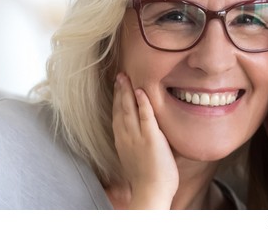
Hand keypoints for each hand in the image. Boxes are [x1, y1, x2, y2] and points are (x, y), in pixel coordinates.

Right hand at [112, 73, 177, 208]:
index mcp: (122, 142)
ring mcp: (137, 137)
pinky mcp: (151, 139)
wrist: (151, 192)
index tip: (117, 88)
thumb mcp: (137, 160)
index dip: (117, 101)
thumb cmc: (148, 181)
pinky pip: (146, 117)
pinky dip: (142, 103)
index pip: (117, 116)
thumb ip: (139, 147)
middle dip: (119, 91)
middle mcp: (126, 137)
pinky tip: (140, 91)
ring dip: (127, 91)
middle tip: (119, 75)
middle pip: (120, 109)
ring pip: (129, 109)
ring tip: (125, 77)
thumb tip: (143, 142)